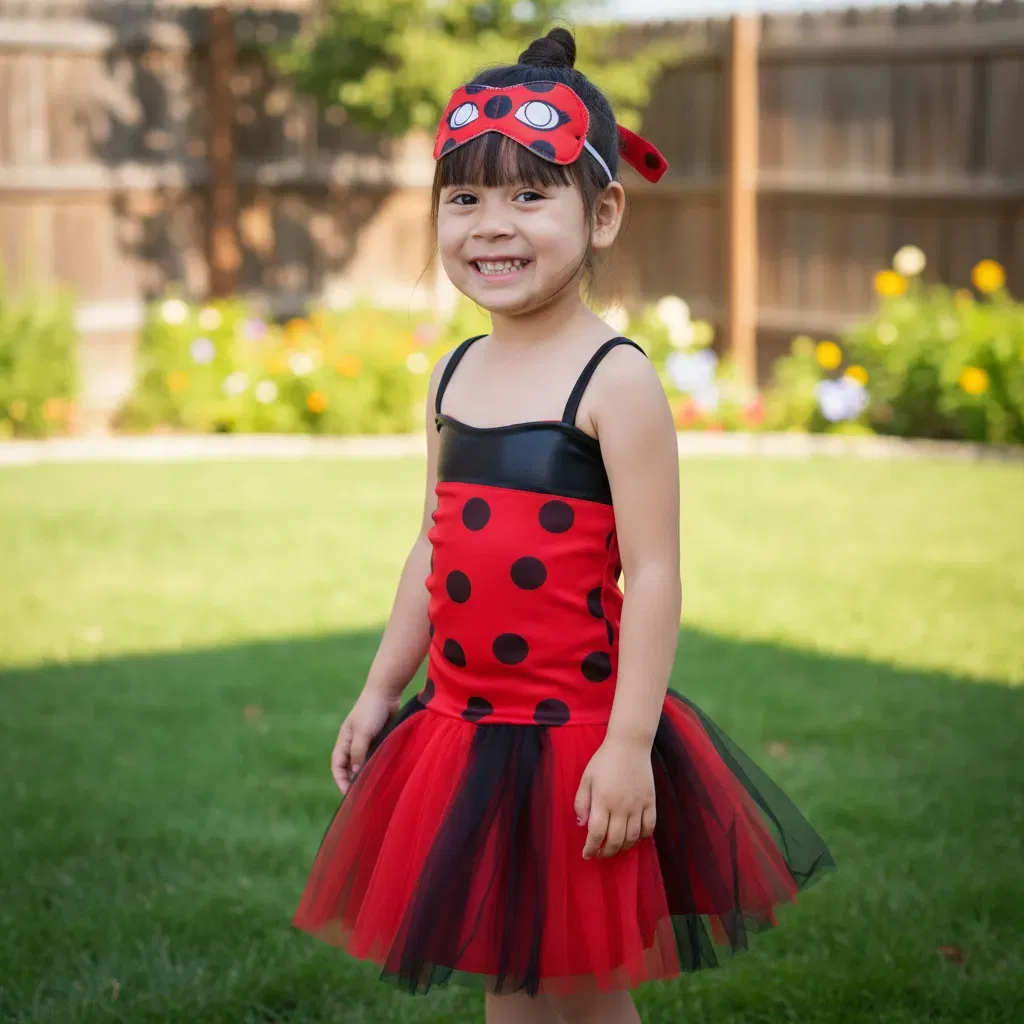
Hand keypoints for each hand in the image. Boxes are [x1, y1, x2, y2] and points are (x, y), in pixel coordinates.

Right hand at [331, 689, 399, 793]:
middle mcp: (353, 743)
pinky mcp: (378, 738)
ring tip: (374, 788)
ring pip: (363, 762)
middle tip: (362, 795)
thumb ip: (358, 752)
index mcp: (344, 741)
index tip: (348, 794)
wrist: (386, 692)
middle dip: (353, 780)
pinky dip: (377, 764)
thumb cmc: (371, 710)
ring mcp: (366, 741)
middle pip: (350, 767)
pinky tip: (384, 773)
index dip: (341, 780)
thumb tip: (356, 773)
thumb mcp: (363, 732)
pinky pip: (375, 755)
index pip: (338, 765)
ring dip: (366, 773)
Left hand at [574, 738, 655, 858]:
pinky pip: (649, 827)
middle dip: (606, 852)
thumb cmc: (604, 761)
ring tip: (615, 848)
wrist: (629, 745)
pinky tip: (634, 838)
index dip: (591, 848)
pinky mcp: (650, 802)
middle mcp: (621, 806)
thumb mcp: (586, 779)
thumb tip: (582, 824)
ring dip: (623, 848)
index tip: (587, 855)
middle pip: (615, 840)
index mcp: (603, 800)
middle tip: (600, 853)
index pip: (597, 833)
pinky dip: (642, 837)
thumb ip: (582, 802)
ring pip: (632, 837)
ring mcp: (638, 805)